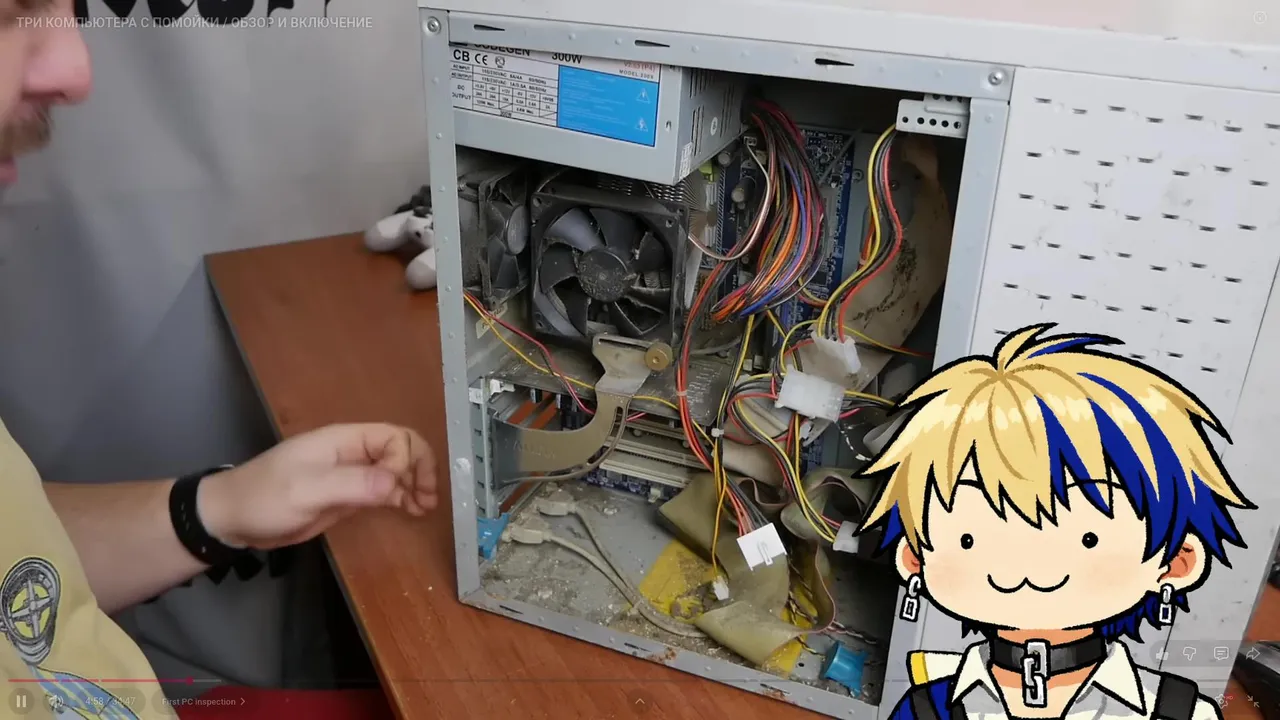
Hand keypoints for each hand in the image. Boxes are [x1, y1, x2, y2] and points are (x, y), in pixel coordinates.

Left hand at [197, 423, 437, 550]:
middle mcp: (352, 453)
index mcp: (344, 440)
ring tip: (425, 508)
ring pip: (396, 471)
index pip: (393, 438)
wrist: (233, 519)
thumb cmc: (265, 498)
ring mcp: (350, 474)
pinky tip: (411, 512)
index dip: (404, 461)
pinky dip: (401, 498)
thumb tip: (396, 481)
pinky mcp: (347, 496)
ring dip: (415, 485)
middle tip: (429, 499)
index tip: (396, 489)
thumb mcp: (307, 491)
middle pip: (401, 450)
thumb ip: (352, 484)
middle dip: (420, 470)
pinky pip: (383, 490)